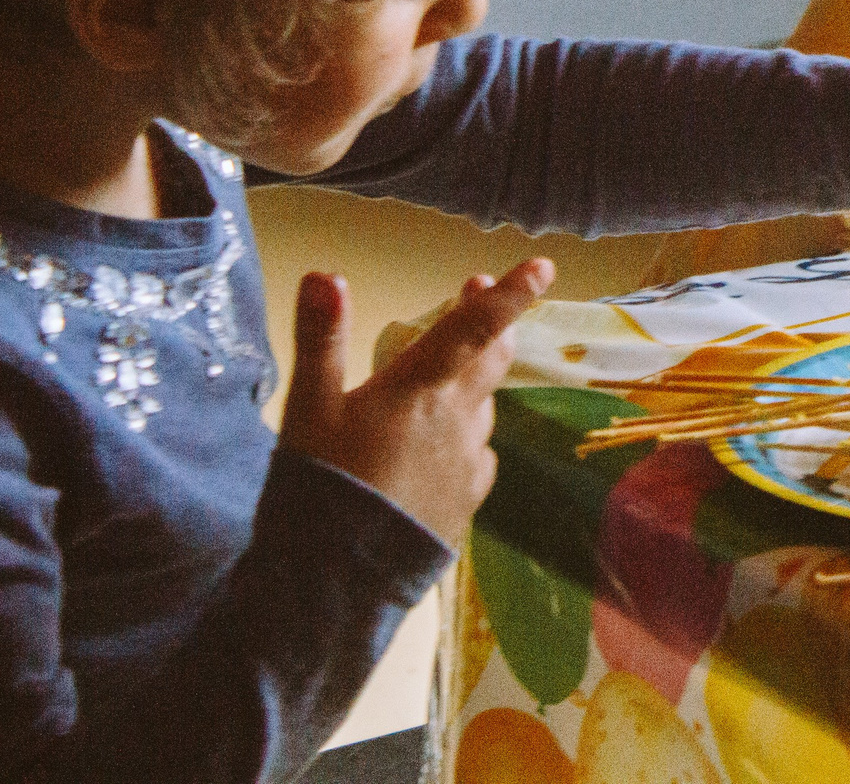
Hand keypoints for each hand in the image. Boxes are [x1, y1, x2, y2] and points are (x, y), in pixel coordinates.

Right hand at [279, 258, 553, 542]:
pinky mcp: (468, 499)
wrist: (335, 580)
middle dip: (492, 323)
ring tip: (435, 380)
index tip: (542, 267)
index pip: (475, 328)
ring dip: (469, 384)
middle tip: (476, 291)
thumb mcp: (307, 409)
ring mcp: (469, 462)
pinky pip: (477, 453)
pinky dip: (463, 436)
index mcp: (420, 389)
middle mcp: (457, 419)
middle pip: (492, 360)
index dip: (509, 295)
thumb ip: (321, 340)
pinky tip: (438, 446)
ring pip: (482, 407)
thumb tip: (325, 274)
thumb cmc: (319, 484)